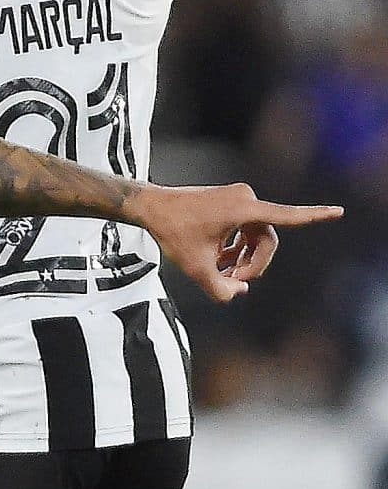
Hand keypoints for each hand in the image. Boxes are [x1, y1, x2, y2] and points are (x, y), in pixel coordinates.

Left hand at [129, 183, 341, 302]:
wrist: (150, 208)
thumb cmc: (172, 233)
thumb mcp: (194, 269)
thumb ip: (220, 289)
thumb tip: (241, 291)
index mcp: (243, 209)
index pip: (286, 216)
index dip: (314, 216)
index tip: (339, 211)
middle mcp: (246, 198)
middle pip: (266, 240)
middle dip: (253, 264)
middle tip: (232, 281)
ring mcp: (239, 197)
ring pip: (255, 236)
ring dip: (244, 257)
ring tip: (223, 274)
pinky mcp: (231, 200)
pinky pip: (244, 228)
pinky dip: (236, 246)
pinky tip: (219, 259)